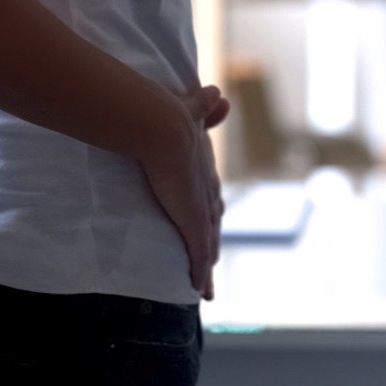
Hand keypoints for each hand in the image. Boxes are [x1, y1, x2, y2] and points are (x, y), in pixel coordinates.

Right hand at [139, 85, 227, 299]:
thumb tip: (218, 95)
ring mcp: (202, 210)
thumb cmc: (170, 118)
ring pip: (208, 247)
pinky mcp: (193, 222)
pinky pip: (198, 254)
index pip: (210, 199)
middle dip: (211, 247)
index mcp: (203, 172)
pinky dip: (200, 272)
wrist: (166, 127)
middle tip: (211, 267)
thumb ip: (203, 108)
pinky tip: (200, 289)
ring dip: (207, 269)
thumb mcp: (190, 114)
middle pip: (212, 227)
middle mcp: (207, 193)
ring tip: (206, 290)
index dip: (209, 214)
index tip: (209, 225)